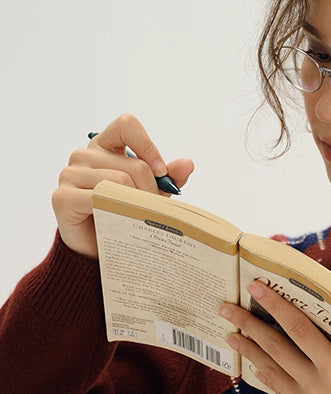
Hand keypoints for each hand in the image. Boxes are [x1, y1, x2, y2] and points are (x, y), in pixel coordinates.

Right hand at [51, 113, 194, 258]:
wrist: (97, 251)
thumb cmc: (122, 218)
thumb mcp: (148, 195)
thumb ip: (165, 178)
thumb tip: (188, 164)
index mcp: (104, 147)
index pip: (126, 125)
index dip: (148, 146)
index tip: (161, 173)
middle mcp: (84, 156)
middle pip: (133, 164)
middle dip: (151, 192)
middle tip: (154, 213)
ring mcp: (70, 174)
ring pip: (120, 181)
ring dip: (137, 205)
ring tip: (138, 222)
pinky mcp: (63, 197)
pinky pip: (99, 197)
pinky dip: (117, 211)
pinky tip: (121, 222)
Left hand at [220, 281, 330, 393]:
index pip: (299, 329)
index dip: (277, 306)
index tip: (257, 287)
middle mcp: (314, 385)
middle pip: (275, 348)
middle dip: (249, 325)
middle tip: (228, 308)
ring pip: (270, 370)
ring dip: (249, 351)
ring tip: (232, 335)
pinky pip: (279, 392)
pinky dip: (266, 375)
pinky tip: (257, 365)